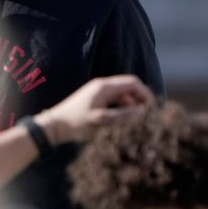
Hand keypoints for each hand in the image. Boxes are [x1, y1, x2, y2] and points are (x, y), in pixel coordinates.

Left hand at [34, 75, 154, 142]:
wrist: (55, 125)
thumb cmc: (77, 123)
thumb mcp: (102, 121)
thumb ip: (123, 115)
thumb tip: (143, 112)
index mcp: (104, 86)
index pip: (133, 82)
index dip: (146, 94)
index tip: (152, 109)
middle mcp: (102, 85)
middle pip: (129, 86)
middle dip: (141, 98)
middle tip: (147, 115)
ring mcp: (98, 91)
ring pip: (123, 93)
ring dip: (132, 103)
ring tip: (137, 118)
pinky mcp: (96, 99)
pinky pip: (115, 99)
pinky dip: (123, 106)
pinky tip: (124, 118)